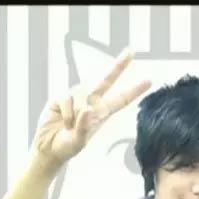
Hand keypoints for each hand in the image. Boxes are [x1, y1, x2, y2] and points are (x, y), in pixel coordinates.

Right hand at [32, 49, 151, 173]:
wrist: (48, 147)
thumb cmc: (68, 146)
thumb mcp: (79, 141)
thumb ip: (84, 127)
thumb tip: (87, 109)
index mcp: (102, 113)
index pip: (121, 100)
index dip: (134, 91)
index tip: (149, 81)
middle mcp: (91, 101)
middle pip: (106, 80)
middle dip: (119, 66)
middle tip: (131, 51)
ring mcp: (76, 97)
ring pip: (82, 94)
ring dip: (76, 113)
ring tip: (69, 126)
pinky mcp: (62, 97)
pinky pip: (67, 99)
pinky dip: (66, 114)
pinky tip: (62, 122)